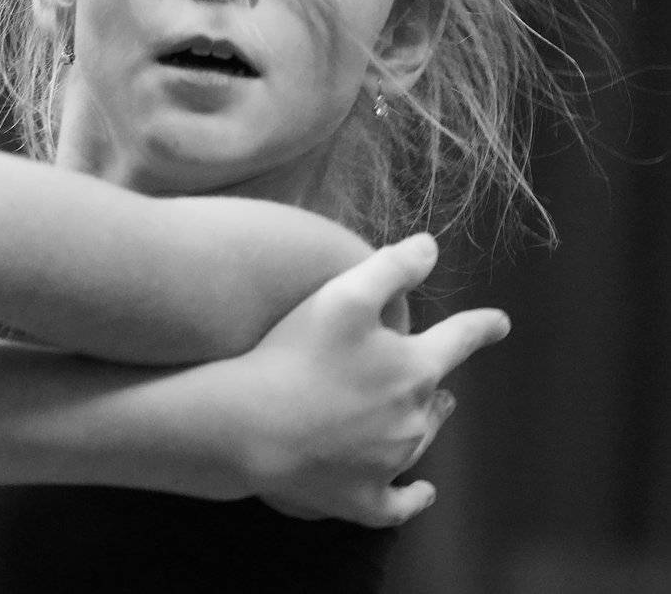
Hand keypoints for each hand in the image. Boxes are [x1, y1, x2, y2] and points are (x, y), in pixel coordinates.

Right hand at [219, 233, 508, 526]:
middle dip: (440, 384)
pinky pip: (397, 504)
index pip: (460, 340)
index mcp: (415, 370)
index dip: (482, 327)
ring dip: (424, 427)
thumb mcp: (342, 295)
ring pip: (419, 442)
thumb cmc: (295, 355)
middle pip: (438, 397)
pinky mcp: (360, 498)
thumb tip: (431, 247)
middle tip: (441, 379)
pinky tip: (422, 492)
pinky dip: (413, 498)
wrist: (252, 426)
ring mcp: (387, 464)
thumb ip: (390, 268)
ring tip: (425, 418)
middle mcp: (411, 420)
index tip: (500, 323)